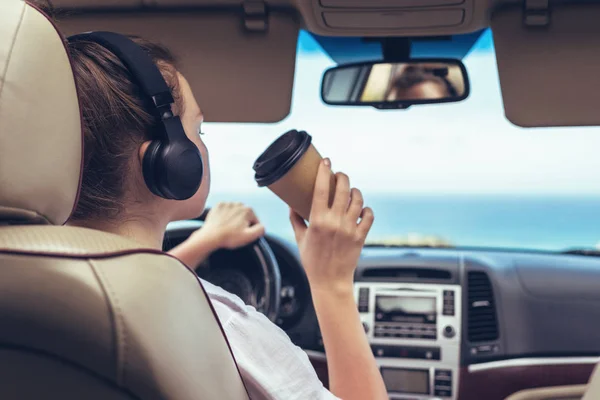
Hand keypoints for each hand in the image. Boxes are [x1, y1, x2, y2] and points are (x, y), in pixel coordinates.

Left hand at [168, 203, 264, 267]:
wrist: (210, 236)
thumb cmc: (229, 237)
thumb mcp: (249, 236)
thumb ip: (260, 230)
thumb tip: (262, 226)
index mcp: (248, 210)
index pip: (255, 221)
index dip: (251, 230)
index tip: (243, 234)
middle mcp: (239, 203)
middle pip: (245, 216)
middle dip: (242, 223)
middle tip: (235, 233)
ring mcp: (228, 204)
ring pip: (236, 213)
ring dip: (234, 219)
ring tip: (228, 229)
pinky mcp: (218, 206)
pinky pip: (226, 211)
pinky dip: (225, 216)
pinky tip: (223, 224)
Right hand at [289, 158, 373, 293]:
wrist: (330, 282)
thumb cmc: (312, 262)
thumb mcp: (300, 239)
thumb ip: (296, 220)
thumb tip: (292, 205)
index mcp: (317, 221)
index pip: (322, 188)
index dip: (324, 171)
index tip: (326, 161)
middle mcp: (335, 222)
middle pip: (343, 189)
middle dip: (342, 177)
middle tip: (339, 175)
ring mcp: (349, 229)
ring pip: (358, 200)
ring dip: (355, 191)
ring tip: (351, 190)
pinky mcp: (361, 236)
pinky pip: (368, 216)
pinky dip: (366, 209)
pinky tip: (362, 209)